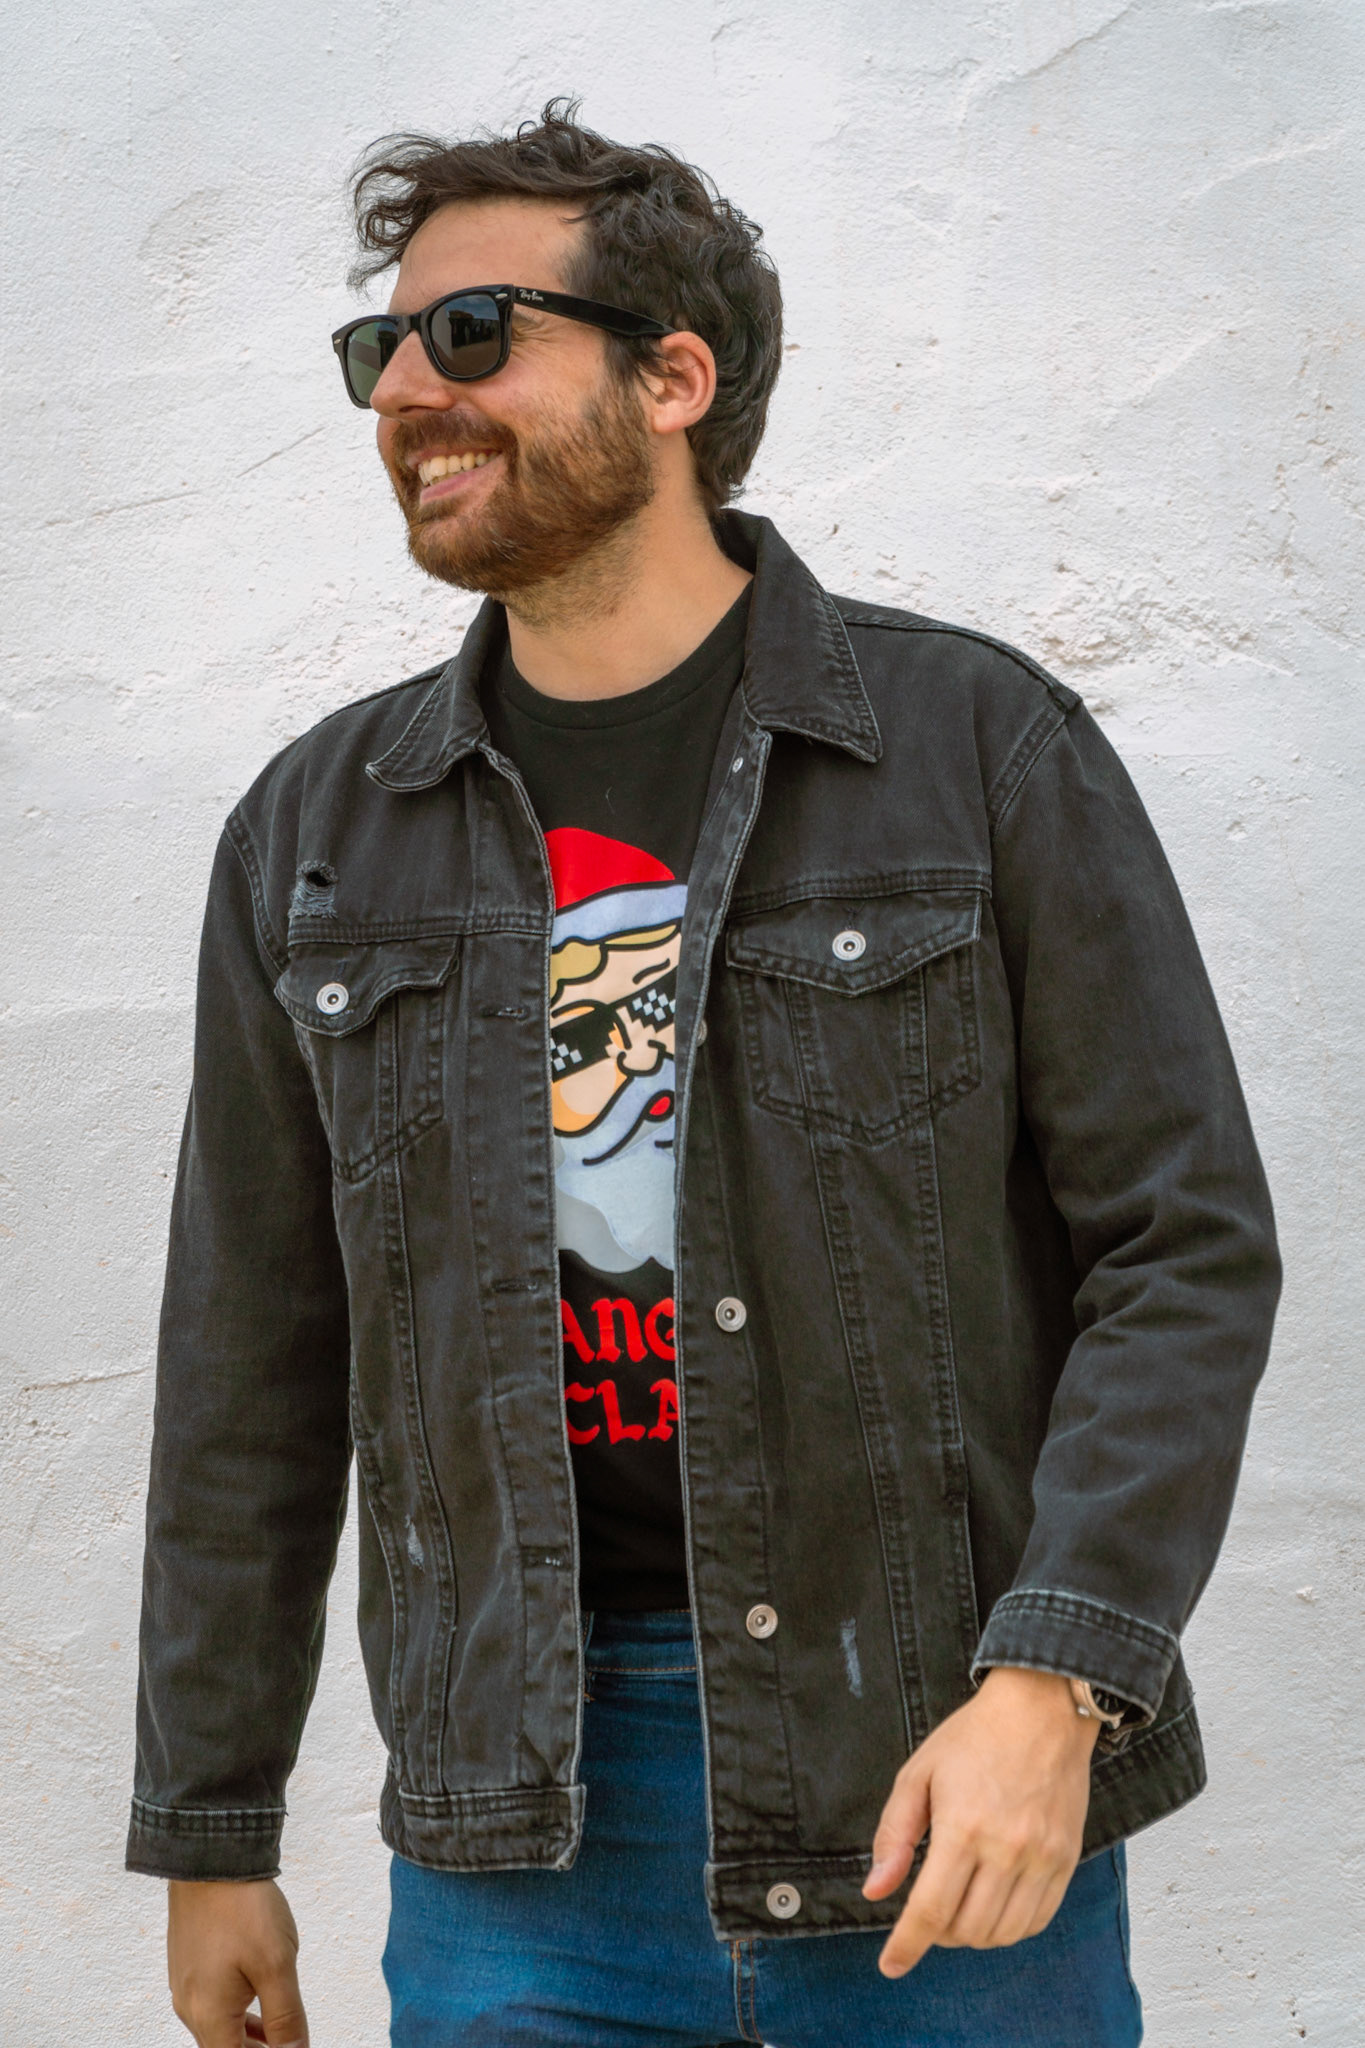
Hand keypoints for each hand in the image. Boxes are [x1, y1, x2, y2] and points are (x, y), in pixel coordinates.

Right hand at [167, 1878, 307, 2046]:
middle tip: (289, 2041)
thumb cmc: (241, 1906)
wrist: (211, 1856)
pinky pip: (211, 2006)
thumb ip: (286, 2018)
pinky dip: (236, 2016)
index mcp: (209, 2016)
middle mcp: (190, 2008)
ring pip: (217, 2030)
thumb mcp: (277, 1965)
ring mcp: (186, 1986)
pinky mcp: (188, 1966)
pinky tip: (257, 2007)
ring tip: (279, 2036)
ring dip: (247, 2039)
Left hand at [862, 1666, 1098, 1975]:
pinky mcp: (1066, 1860)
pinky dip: (1009, 1927)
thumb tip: (876, 1891)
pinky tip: (993, 1905)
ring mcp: (1041, 1858)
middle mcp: (1006, 1850)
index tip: (891, 1964)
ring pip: (1001, 1933)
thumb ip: (895, 1836)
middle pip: (965, 1930)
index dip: (907, 1945)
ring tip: (959, 1906)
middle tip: (928, 1910)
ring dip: (972, 1934)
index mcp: (962, 1828)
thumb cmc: (975, 1737)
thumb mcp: (918, 1774)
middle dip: (937, 1933)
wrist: (1041, 1710)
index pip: (930, 1910)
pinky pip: (1036, 1921)